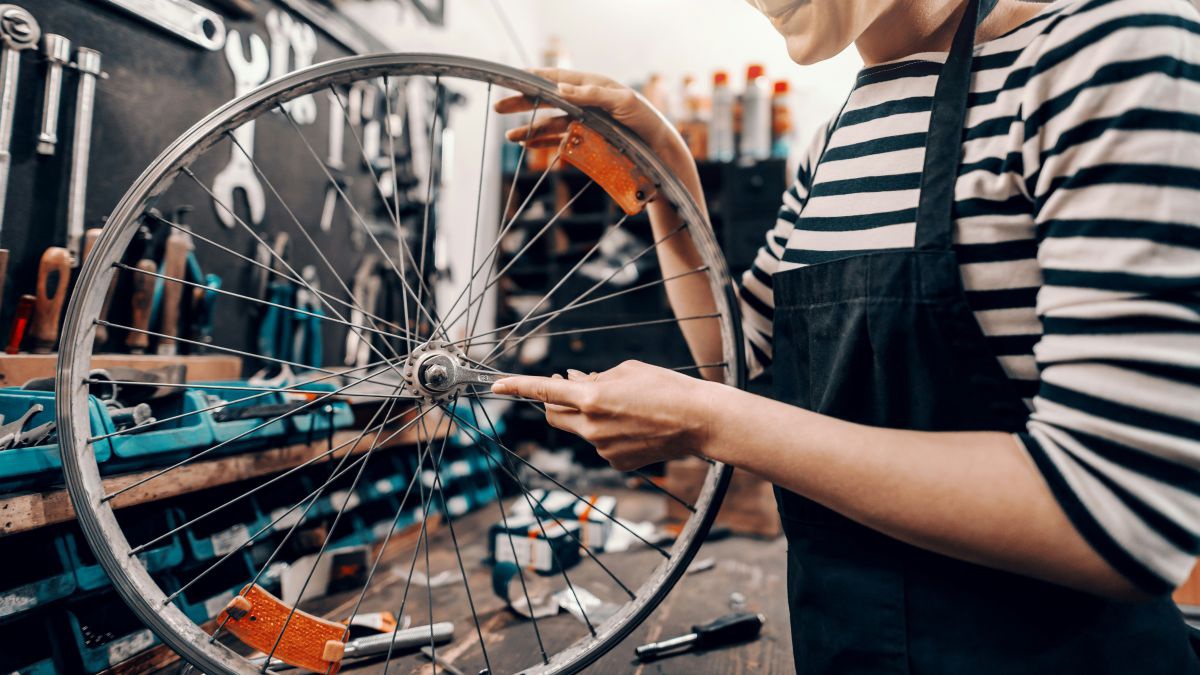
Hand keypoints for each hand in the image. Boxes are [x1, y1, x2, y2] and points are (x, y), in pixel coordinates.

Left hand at [492, 360, 716, 470]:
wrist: (698, 421)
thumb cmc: (665, 387)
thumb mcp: (626, 370)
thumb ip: (593, 378)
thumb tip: (571, 380)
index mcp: (591, 397)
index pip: (543, 391)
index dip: (516, 387)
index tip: (496, 386)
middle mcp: (591, 426)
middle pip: (554, 416)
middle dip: (555, 402)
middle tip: (571, 387)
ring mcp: (602, 449)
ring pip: (581, 430)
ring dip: (590, 416)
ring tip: (626, 407)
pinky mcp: (615, 463)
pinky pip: (600, 445)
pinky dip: (608, 433)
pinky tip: (636, 427)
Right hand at [494, 67, 690, 166]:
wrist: (659, 149)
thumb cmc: (645, 119)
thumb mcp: (622, 102)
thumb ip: (591, 95)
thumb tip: (560, 89)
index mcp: (592, 86)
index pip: (556, 78)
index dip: (533, 77)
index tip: (512, 77)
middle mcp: (584, 102)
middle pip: (546, 100)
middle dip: (522, 103)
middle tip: (498, 106)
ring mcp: (584, 122)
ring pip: (549, 123)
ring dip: (529, 130)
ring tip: (511, 137)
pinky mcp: (586, 140)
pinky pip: (559, 140)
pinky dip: (543, 143)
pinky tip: (529, 146)